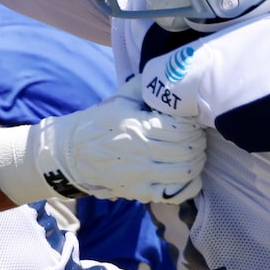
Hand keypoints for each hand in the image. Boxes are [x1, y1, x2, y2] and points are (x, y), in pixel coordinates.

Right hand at [0, 92, 203, 209]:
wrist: (72, 153)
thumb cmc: (100, 122)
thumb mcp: (121, 97)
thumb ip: (147, 86)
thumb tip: (173, 76)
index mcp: (135, 126)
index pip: (180, 129)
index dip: (193, 126)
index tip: (192, 122)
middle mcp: (139, 152)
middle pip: (186, 151)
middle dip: (197, 143)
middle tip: (197, 137)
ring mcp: (138, 175)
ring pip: (184, 172)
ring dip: (196, 162)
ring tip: (194, 154)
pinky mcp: (137, 192)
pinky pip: (173, 193)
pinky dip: (188, 186)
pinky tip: (189, 176)